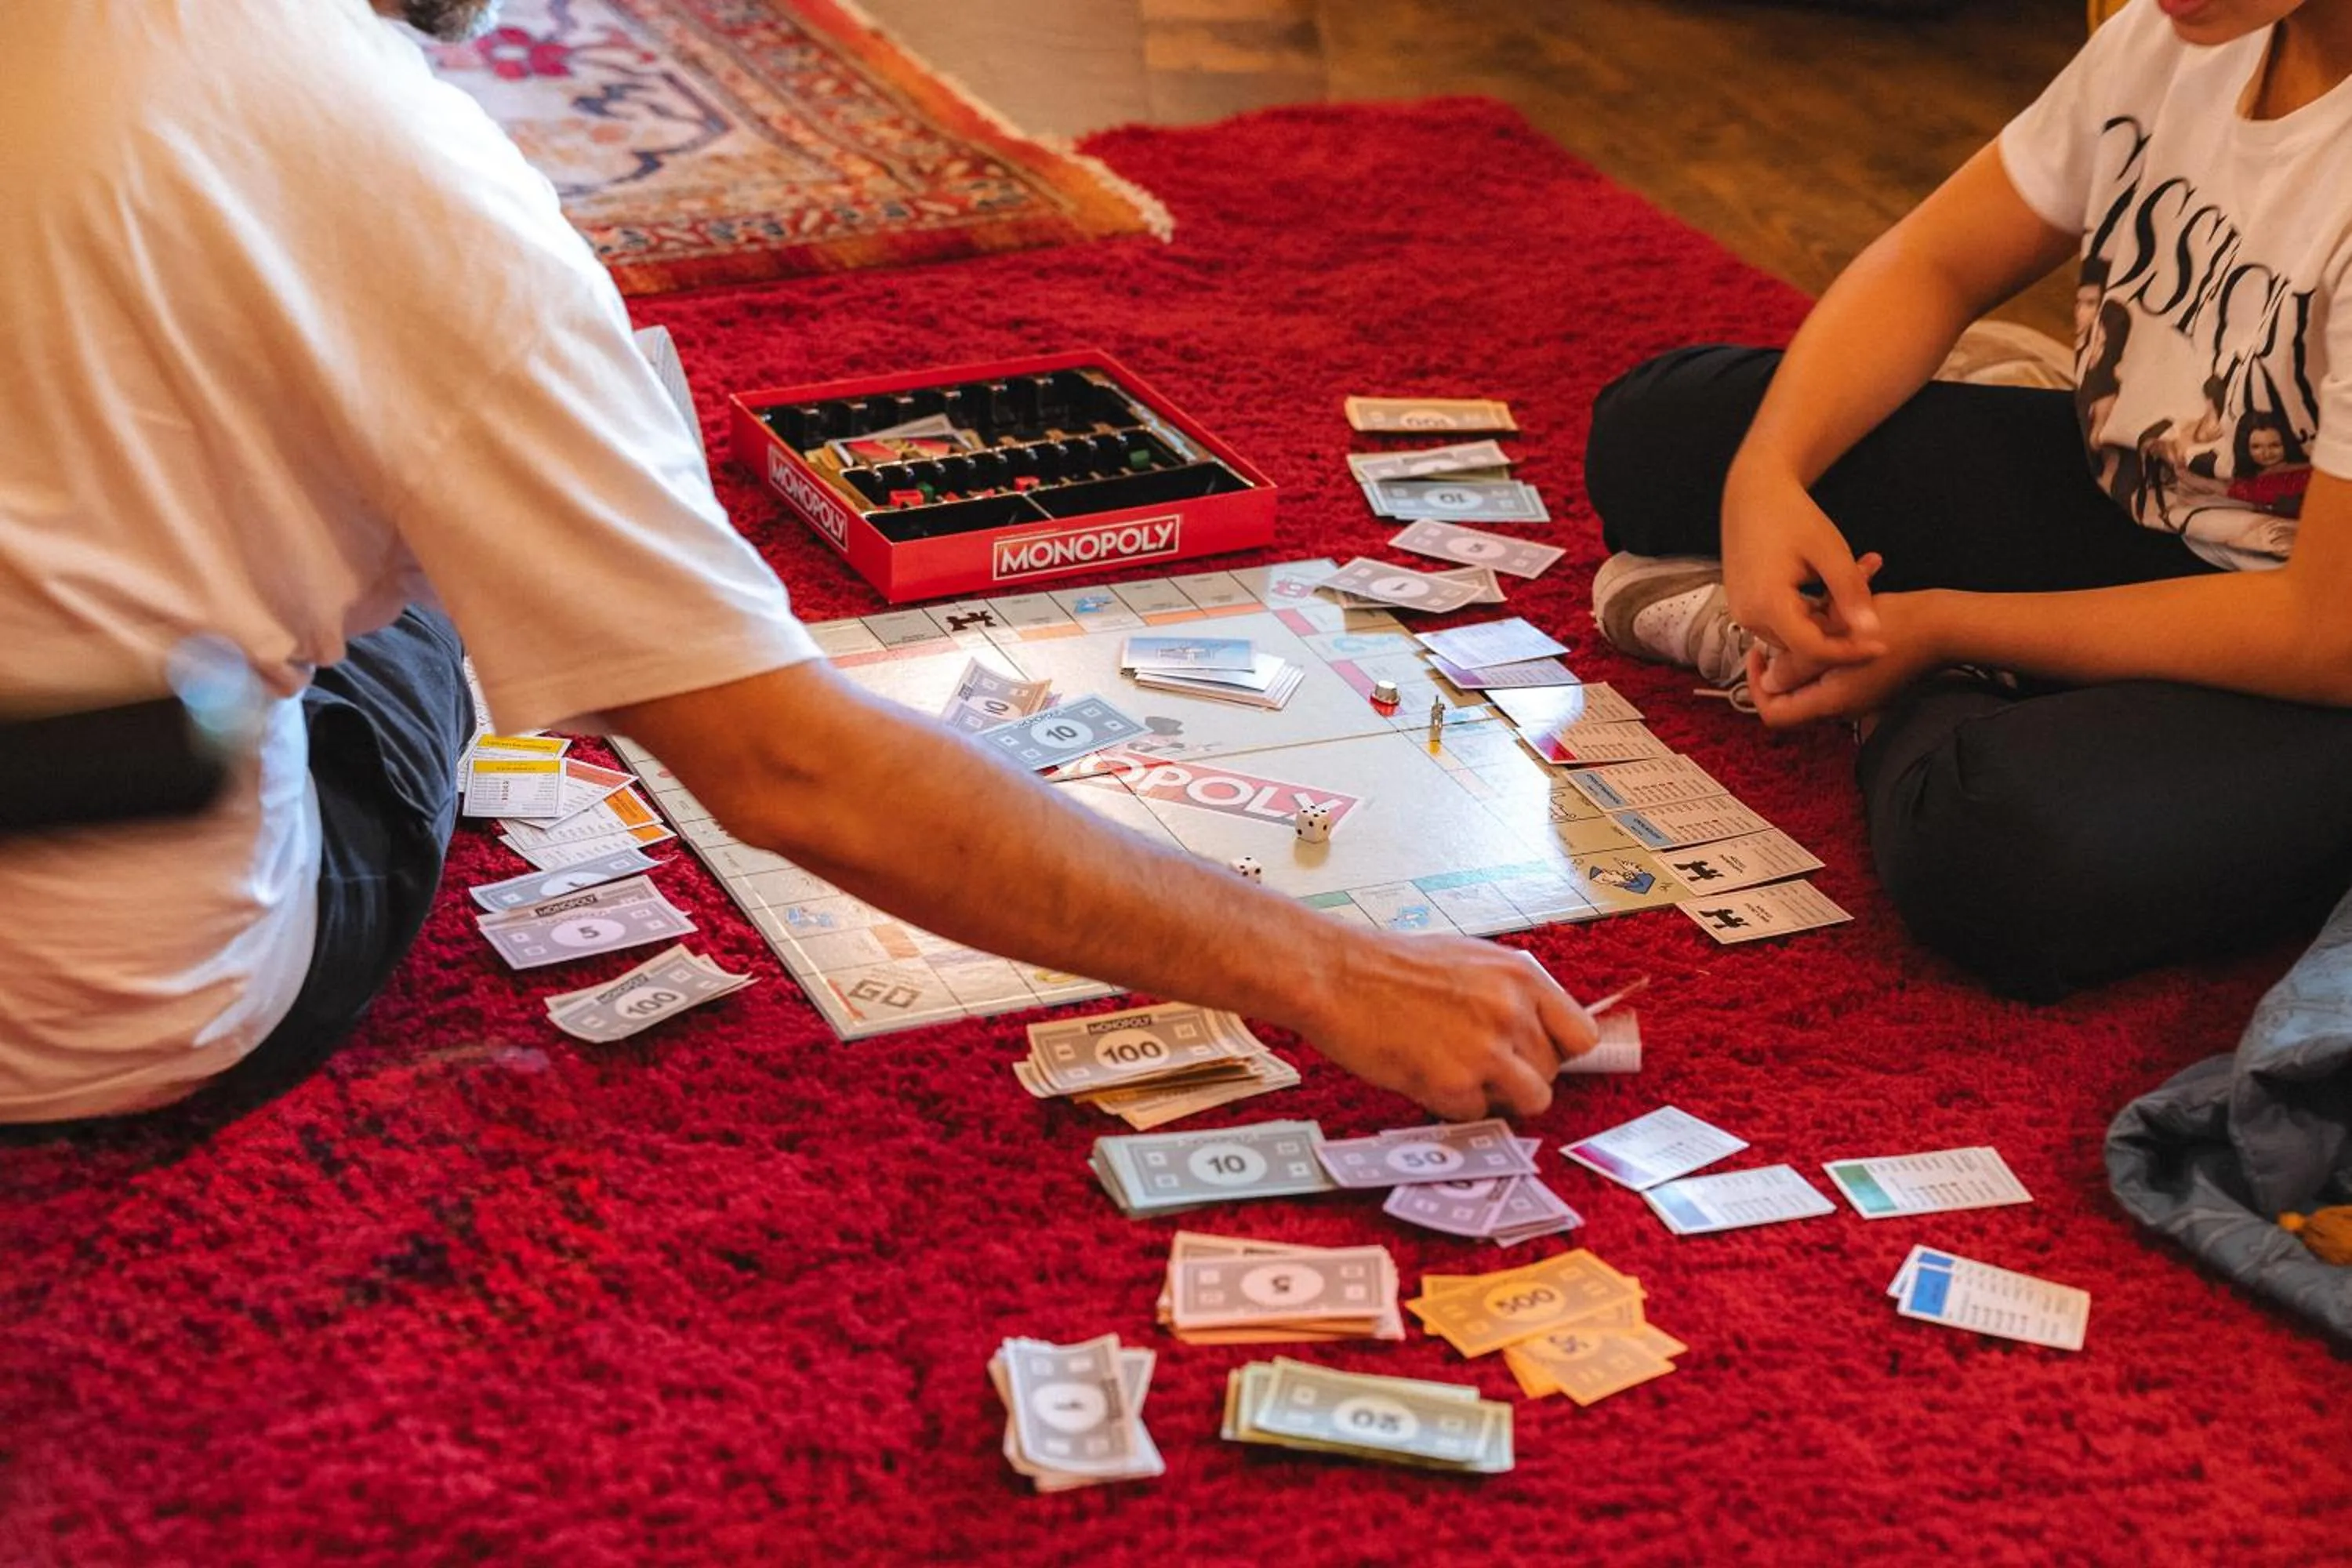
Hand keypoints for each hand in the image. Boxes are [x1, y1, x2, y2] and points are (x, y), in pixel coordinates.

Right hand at [1302, 935, 1596, 1120]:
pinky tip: (1426, 1075)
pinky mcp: (1454, 1084)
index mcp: (1520, 976)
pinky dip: (1453, 1105)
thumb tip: (1544, 1029)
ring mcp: (1486, 1050)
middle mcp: (1512, 1012)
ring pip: (1530, 1100)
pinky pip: (1477, 1114)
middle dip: (1520, 1074)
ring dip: (1498, 1096)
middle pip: (1553, 1072)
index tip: (1540, 1057)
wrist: (1335, 974)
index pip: (1581, 1035)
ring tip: (1459, 1074)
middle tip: (1479, 1062)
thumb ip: (1511, 993)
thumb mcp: (1470, 959)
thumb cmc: (1391, 965)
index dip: (1560, 1051)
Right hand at [1722, 462, 1886, 668]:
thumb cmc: (1790, 516)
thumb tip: (1872, 630)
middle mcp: (1749, 616)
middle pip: (1804, 644)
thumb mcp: (1830, 552)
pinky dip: (1811, 610)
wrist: (1753, 494)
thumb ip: (1851, 592)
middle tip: (1867, 587)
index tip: (1879, 645)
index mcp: (1767, 603)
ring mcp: (1744, 613)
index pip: (1812, 648)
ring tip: (1854, 576)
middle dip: (1841, 626)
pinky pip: (1784, 622)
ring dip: (1828, 616)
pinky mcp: (1747, 607)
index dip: (1849, 651)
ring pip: (1796, 634)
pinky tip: (1829, 584)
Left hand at [1746, 591, 1941, 725]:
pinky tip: (1835, 607)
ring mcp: (1855, 691)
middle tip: (1782, 629)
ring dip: (1807, 643)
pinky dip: (1830, 639)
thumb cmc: (1899, 629)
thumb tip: (1768, 680)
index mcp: (1831, 701)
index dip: (1756, 686)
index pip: (1774, 713)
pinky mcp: (1866, 676)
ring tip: (1812, 610)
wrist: (1945, 624)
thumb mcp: (1835, 642)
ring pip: (1812, 671)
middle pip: (1791, 692)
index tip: (1756, 654)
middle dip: (1783, 658)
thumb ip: (1796, 666)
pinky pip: (1834, 661)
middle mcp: (1841, 703)